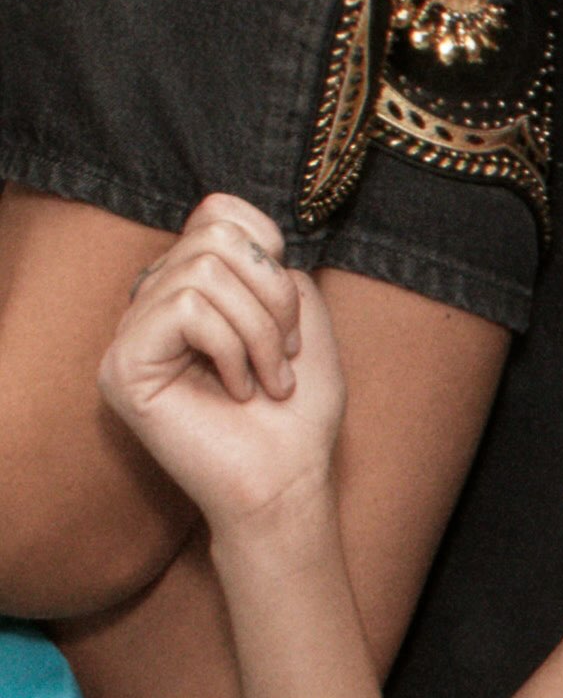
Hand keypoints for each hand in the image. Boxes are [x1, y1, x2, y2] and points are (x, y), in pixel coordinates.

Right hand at [100, 192, 346, 556]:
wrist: (288, 485)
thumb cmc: (297, 416)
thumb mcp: (305, 323)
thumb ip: (274, 267)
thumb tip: (243, 240)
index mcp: (194, 289)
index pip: (216, 212)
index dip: (266, 246)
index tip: (289, 313)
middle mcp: (155, 303)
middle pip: (212, 234)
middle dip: (271, 294)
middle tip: (284, 353)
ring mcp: (133, 334)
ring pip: (201, 271)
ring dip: (258, 329)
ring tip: (268, 380)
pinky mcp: (123, 364)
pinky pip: (185, 310)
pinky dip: (230, 347)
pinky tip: (238, 389)